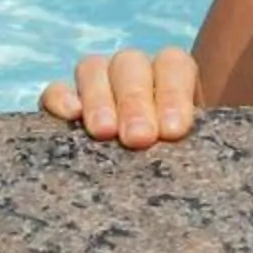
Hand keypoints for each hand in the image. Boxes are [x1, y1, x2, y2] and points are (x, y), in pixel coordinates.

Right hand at [38, 47, 198, 150]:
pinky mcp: (63, 103)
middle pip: (131, 65)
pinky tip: (71, 115)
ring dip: (99, 99)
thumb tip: (194, 137)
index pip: (173, 64)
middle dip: (135, 102)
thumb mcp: (197, 149)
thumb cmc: (178, 163)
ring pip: (93, 68)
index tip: (174, 131)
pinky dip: (61, 97)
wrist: (150, 187)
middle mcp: (133, 72)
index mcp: (171, 76)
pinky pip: (56, 89)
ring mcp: (96, 83)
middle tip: (139, 139)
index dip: (173, 93)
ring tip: (104, 132)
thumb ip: (196, 137)